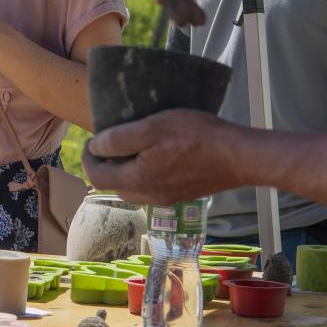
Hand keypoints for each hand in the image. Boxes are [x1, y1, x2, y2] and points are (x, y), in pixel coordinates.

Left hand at [82, 110, 249, 206]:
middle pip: (113, 186)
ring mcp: (166, 199)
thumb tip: (95, 147)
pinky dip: (142, 174)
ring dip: (123, 171)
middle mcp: (149, 196)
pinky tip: (154, 156)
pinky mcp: (180, 195)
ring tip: (130, 147)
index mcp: (138, 180)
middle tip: (108, 143)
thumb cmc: (197, 137)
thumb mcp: (153, 128)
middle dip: (104, 166)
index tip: (91, 141)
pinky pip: (150, 188)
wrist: (238, 157)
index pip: (97, 177)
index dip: (88, 159)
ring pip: (132, 189)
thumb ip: (119, 140)